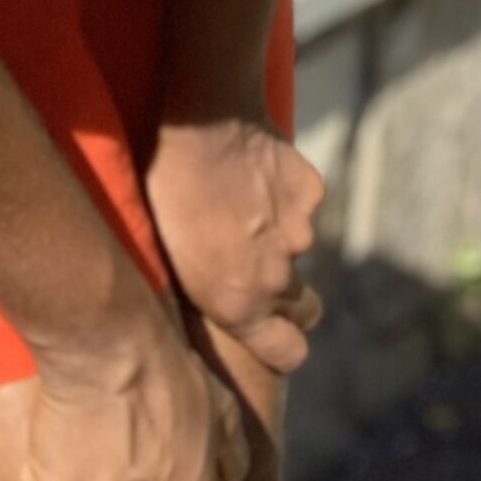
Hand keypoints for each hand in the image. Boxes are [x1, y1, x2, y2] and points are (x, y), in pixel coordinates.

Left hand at [144, 117, 325, 375]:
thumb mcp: (174, 260)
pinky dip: (288, 194)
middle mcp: (277, 278)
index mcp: (238, 305)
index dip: (284, 345)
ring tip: (243, 201)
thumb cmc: (168, 193)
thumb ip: (212, 293)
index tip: (275, 333)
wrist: (201, 127)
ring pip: (299, 247)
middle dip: (288, 295)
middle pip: (305, 308)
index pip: (289, 353)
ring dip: (279, 234)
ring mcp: (300, 234)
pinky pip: (303, 203)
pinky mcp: (312, 192)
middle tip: (256, 261)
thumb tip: (222, 306)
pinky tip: (258, 172)